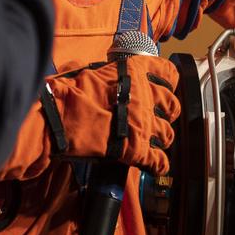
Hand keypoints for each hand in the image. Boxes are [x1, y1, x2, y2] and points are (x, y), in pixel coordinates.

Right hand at [40, 55, 180, 175]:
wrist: (61, 116)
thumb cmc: (69, 91)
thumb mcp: (87, 70)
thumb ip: (101, 71)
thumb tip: (93, 70)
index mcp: (135, 72)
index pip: (168, 72)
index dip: (168, 81)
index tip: (165, 85)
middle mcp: (146, 96)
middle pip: (173, 106)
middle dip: (167, 112)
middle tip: (157, 116)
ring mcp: (145, 124)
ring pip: (168, 135)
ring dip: (161, 139)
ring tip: (152, 141)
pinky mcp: (139, 150)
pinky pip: (160, 161)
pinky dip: (158, 164)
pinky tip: (153, 164)